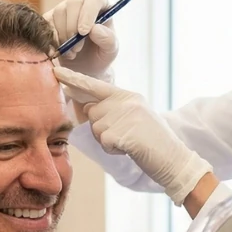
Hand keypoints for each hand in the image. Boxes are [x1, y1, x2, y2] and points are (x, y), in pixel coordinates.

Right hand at [45, 0, 118, 80]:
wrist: (84, 66)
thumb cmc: (100, 54)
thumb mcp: (110, 51)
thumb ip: (108, 40)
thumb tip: (95, 29)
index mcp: (100, 5)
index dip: (88, 13)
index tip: (84, 32)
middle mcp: (81, 2)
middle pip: (73, 3)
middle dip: (73, 28)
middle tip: (77, 49)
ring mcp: (64, 9)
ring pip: (59, 14)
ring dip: (63, 37)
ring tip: (72, 53)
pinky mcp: (50, 18)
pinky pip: (46, 23)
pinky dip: (50, 40)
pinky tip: (58, 52)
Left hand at [54, 68, 211, 204]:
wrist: (175, 159)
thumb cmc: (153, 142)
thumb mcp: (135, 117)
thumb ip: (113, 109)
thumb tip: (87, 108)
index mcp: (128, 95)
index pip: (95, 85)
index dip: (74, 80)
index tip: (56, 73)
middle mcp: (126, 101)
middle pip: (92, 113)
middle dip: (101, 128)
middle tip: (124, 135)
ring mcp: (125, 116)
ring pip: (96, 129)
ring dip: (108, 141)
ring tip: (129, 142)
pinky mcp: (124, 133)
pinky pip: (104, 142)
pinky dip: (113, 150)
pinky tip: (130, 149)